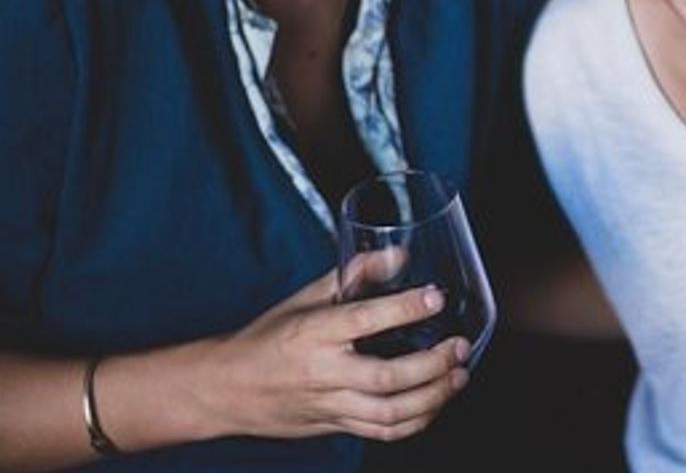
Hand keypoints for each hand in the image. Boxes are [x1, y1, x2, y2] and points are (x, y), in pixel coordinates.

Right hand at [191, 269, 472, 442]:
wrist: (226, 389)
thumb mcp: (304, 297)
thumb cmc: (268, 338)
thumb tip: (398, 254)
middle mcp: (321, 371)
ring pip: (388, 413)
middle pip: (385, 376)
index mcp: (312, 332)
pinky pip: (380, 432)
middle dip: (432, 365)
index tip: (435, 298)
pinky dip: (414, 423)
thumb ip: (353, 275)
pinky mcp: (333, 425)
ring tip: (458, 377)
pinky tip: (435, 404)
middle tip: (459, 347)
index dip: (403, 308)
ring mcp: (328, 404)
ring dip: (432, 397)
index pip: (363, 319)